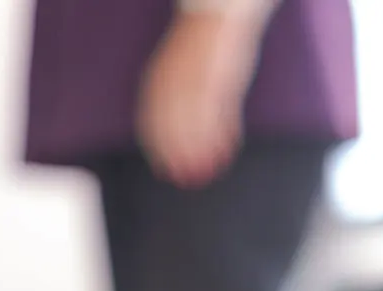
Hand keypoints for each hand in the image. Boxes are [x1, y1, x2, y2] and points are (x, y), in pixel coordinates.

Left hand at [136, 10, 267, 187]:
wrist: (217, 13)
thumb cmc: (199, 44)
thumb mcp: (179, 69)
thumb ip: (174, 95)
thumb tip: (174, 128)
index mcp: (161, 78)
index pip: (153, 120)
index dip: (159, 148)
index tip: (163, 170)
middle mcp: (177, 81)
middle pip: (175, 127)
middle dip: (180, 156)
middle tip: (184, 180)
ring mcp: (201, 80)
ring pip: (198, 124)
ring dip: (202, 152)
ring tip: (207, 175)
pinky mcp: (224, 80)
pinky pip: (223, 113)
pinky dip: (225, 135)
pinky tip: (229, 152)